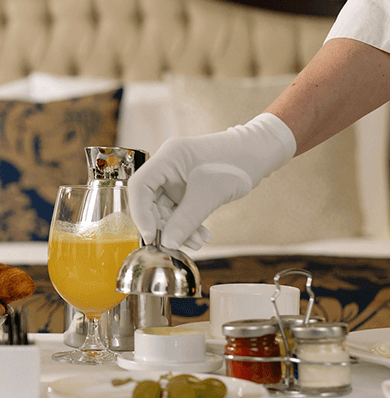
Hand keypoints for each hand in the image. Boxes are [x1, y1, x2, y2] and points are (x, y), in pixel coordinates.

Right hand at [130, 113, 295, 249]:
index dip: (140, 213)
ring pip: (165, 208)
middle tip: (176, 244)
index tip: (151, 236)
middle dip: (164, 225)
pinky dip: (188, 223)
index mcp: (167, 157)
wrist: (258, 153)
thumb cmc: (237, 162)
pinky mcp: (185, 186)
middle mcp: (166, 166)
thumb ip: (186, 220)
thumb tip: (167, 243)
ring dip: (179, 228)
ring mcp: (175, 177)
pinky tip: (201, 234)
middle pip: (150, 200)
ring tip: (198, 241)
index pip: (139, 186)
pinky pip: (178, 209)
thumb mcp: (210, 194)